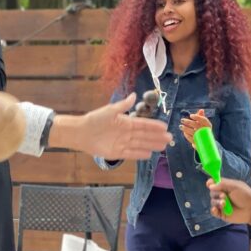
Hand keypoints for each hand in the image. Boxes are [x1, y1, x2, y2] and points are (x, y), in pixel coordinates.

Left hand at [52, 94, 172, 159]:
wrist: (81, 133)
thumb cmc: (95, 119)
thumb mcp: (109, 111)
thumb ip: (123, 105)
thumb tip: (134, 95)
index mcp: (126, 122)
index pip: (143, 124)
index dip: (154, 126)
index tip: (165, 127)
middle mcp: (126, 133)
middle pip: (145, 136)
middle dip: (157, 137)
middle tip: (170, 139)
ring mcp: (122, 143)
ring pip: (140, 145)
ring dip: (152, 145)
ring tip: (163, 147)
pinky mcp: (117, 153)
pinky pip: (131, 154)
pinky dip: (140, 154)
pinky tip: (149, 155)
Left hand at [179, 109, 210, 147]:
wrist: (206, 142)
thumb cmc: (203, 130)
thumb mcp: (203, 123)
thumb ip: (201, 116)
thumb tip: (201, 110)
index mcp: (208, 125)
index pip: (203, 120)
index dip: (197, 117)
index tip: (191, 115)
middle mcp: (206, 131)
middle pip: (196, 125)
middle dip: (188, 122)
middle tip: (182, 120)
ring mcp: (201, 137)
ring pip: (193, 132)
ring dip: (186, 129)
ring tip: (180, 126)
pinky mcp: (198, 143)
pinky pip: (191, 138)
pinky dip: (187, 135)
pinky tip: (184, 132)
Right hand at [209, 178, 250, 223]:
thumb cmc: (246, 195)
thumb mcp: (235, 186)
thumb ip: (222, 184)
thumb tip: (209, 185)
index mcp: (226, 187)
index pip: (215, 183)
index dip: (211, 183)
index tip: (209, 183)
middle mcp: (222, 195)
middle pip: (212, 193)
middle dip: (216, 194)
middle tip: (223, 196)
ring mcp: (222, 205)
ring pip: (213, 202)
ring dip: (217, 202)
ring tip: (224, 204)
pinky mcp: (222, 214)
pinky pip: (213, 212)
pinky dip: (214, 210)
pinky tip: (216, 209)